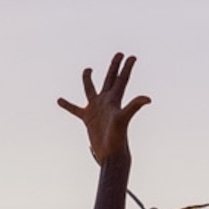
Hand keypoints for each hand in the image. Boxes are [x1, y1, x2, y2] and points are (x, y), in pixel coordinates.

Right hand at [56, 52, 148, 166]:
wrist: (110, 154)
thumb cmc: (118, 138)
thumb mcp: (124, 119)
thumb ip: (134, 107)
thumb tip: (148, 98)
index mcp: (115, 100)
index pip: (122, 80)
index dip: (127, 68)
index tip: (132, 56)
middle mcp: (107, 102)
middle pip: (110, 80)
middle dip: (114, 67)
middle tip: (119, 53)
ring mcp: (96, 109)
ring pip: (91, 90)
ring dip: (88, 79)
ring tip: (88, 69)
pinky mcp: (88, 119)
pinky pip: (75, 109)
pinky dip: (67, 105)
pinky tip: (60, 100)